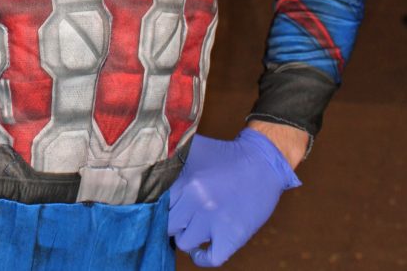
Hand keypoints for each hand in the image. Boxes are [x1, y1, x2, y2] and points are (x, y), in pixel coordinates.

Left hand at [168, 129, 300, 266]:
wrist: (263, 162)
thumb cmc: (225, 155)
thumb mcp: (194, 148)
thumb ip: (169, 154)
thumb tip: (143, 160)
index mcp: (185, 179)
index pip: (156, 203)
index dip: (155, 206)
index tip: (158, 206)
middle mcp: (197, 200)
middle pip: (167, 224)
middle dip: (171, 220)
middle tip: (177, 215)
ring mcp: (215, 220)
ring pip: (183, 242)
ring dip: (186, 236)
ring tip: (190, 227)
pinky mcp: (233, 235)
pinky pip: (211, 258)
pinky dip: (202, 257)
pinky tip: (199, 249)